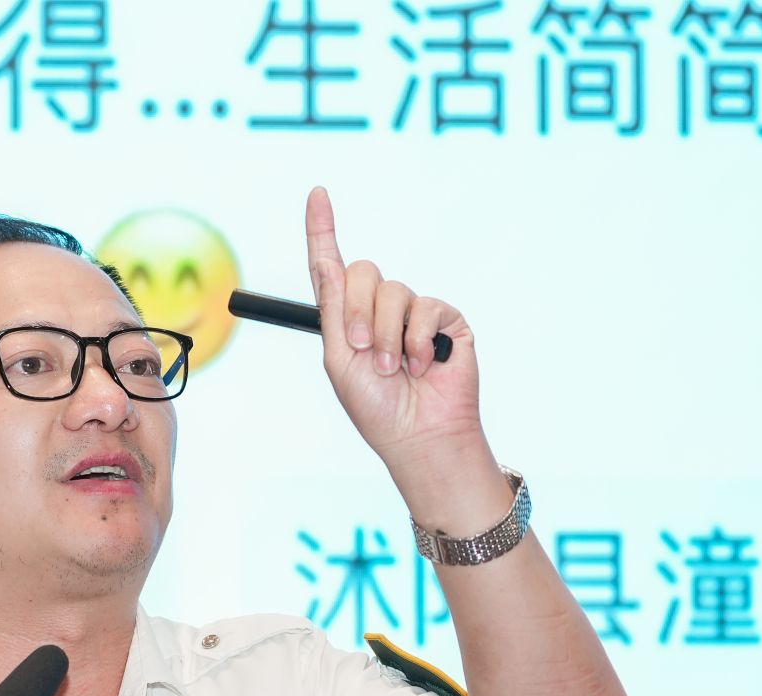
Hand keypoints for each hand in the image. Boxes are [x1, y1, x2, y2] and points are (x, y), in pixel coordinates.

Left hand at [304, 186, 482, 465]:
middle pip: (363, 271)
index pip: (332, 265)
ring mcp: (413, 313)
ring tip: (393, 368)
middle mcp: (379, 310)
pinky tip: (421, 366)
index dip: (323, 229)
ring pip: (393, 291)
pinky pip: (425, 307)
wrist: (420, 435)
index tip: (317, 194)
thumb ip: (334, 311)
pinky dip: (417, 339)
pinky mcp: (444, 320)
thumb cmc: (376, 408)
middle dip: (357, 311)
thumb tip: (327, 264)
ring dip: (388, 334)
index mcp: (346, 319)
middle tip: (363, 349)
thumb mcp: (339, 359)